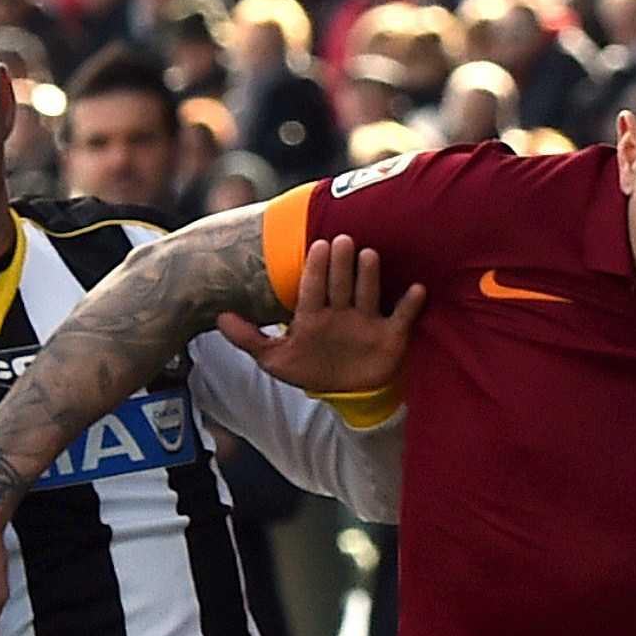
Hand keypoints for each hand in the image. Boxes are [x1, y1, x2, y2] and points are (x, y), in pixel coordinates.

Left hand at [218, 234, 426, 395]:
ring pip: (368, 293)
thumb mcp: (276, 360)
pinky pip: (403, 316)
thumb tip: (219, 317)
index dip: (314, 269)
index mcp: (314, 314)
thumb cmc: (312, 369)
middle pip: (340, 284)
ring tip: (370, 256)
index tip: (317, 246)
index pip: (312, 287)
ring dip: (369, 276)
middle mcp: (341, 312)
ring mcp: (367, 321)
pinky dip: (411, 304)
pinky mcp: (391, 335)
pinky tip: (416, 290)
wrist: (349, 394)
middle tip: (341, 241)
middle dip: (341, 265)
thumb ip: (249, 339)